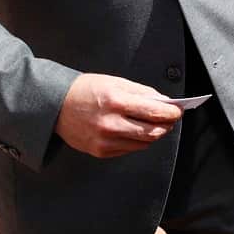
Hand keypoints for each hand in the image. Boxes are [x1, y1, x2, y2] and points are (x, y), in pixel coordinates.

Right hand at [54, 73, 183, 158]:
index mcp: (116, 102)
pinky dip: (138, 141)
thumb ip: (142, 93)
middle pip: (152, 132)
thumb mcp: (115, 82)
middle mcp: (111, 124)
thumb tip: (164, 102)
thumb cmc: (85, 90)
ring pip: (143, 143)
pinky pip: (129, 149)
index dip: (171, 113)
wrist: (55, 106)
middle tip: (171, 119)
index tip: (178, 111)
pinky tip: (136, 131)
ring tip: (156, 124)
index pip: (154, 112)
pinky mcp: (100, 151)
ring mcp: (105, 141)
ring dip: (154, 134)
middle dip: (166, 125)